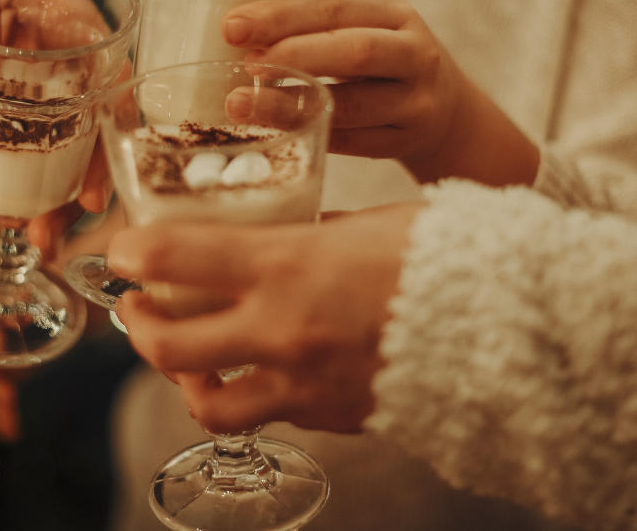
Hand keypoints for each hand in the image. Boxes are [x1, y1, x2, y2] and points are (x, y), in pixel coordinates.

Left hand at [0, 0, 114, 230]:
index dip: (112, 102)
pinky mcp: (46, 107)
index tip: (98, 146)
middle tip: (80, 208)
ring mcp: (59, 71)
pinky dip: (51, 185)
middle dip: (96, 161)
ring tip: (42, 230)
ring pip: (89, 130)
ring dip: (73, 184)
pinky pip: (62, 146)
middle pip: (105, 96)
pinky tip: (34, 221)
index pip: (101, 43)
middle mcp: (62, 30)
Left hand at [110, 202, 423, 434]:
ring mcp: (304, 383)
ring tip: (186, 357)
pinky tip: (261, 369)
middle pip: (169, 344)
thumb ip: (308, 232)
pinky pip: (269, 414)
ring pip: (208, 403)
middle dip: (139, 326)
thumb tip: (275, 235)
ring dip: (184, 379)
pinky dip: (252, 394)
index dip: (132, 253)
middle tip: (139, 308)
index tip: (123, 250)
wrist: (514, 325)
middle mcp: (283, 330)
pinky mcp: (332, 416)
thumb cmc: (446, 253)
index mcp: (288, 265)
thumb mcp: (366, 220)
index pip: (174, 258)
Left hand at [223, 0, 537, 185]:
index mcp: (395, 13)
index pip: (334, 8)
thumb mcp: (364, 29)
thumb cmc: (384, 62)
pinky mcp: (407, 140)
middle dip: (294, 55)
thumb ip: (313, 27)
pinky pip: (352, 142)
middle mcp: (414, 53)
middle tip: (245, 65)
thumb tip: (236, 30)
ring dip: (290, 105)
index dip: (281, 17)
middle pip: (355, 52)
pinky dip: (310, 133)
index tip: (232, 27)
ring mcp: (416, 101)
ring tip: (241, 104)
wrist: (448, 111)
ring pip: (351, 105)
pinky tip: (274, 130)